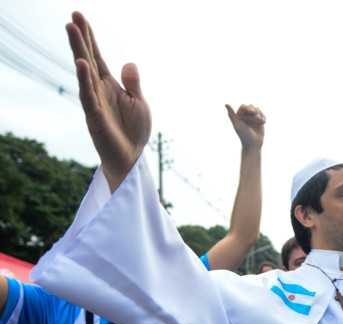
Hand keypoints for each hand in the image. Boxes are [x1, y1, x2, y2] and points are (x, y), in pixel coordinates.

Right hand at [66, 12, 151, 191]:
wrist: (132, 157)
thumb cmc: (135, 131)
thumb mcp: (140, 103)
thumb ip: (133, 83)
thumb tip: (128, 63)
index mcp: (109, 85)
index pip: (97, 57)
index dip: (89, 38)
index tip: (80, 17)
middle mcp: (98, 90)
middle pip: (87, 58)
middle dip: (80, 38)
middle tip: (72, 16)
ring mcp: (94, 101)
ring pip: (84, 72)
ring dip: (78, 50)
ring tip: (71, 29)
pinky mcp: (94, 115)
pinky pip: (88, 94)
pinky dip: (84, 79)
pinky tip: (82, 63)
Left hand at [226, 104, 265, 149]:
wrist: (254, 145)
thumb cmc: (244, 136)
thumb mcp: (237, 125)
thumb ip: (231, 115)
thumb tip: (226, 104)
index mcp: (238, 115)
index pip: (243, 106)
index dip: (248, 108)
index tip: (252, 112)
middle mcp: (245, 115)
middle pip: (251, 107)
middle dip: (256, 112)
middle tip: (258, 118)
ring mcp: (252, 117)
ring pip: (257, 109)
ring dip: (260, 114)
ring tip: (261, 121)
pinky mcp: (259, 120)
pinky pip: (262, 114)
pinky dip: (263, 117)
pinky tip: (263, 122)